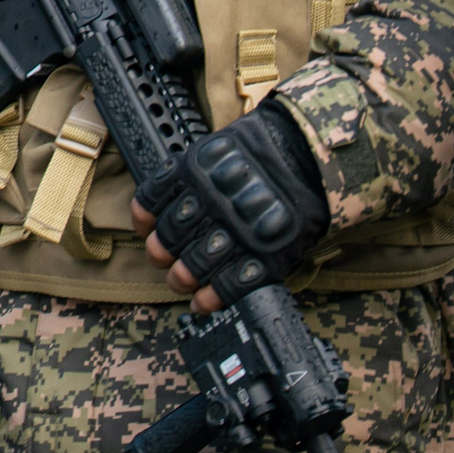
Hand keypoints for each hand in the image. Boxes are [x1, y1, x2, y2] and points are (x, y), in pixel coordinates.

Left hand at [132, 103, 329, 312]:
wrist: (309, 156)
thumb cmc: (263, 149)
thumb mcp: (215, 149)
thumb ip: (190, 174)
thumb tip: (168, 200)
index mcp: (191, 175)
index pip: (150, 203)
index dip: (144, 220)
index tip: (146, 229)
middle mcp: (209, 205)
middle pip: (168, 240)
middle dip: (159, 255)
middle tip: (162, 260)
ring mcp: (236, 233)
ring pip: (192, 266)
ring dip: (181, 279)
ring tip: (181, 283)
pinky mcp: (263, 256)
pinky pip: (229, 286)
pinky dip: (212, 299)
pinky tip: (202, 303)